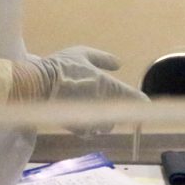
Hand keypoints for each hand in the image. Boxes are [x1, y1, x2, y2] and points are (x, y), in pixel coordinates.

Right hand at [33, 46, 148, 136]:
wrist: (37, 87)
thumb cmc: (61, 67)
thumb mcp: (82, 54)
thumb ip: (103, 59)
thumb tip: (119, 64)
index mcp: (108, 86)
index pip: (134, 98)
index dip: (142, 101)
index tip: (147, 103)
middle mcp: (104, 106)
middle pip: (121, 114)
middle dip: (118, 109)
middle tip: (111, 101)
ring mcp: (92, 119)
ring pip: (107, 124)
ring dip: (105, 118)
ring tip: (94, 108)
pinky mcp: (79, 129)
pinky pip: (92, 130)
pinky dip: (90, 124)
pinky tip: (82, 114)